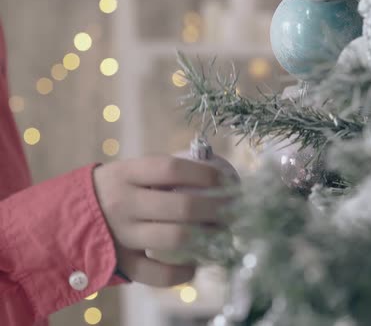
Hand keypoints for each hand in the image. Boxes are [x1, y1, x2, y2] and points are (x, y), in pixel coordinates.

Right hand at [93, 156, 229, 286]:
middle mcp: (123, 203)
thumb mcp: (128, 172)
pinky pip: (156, 274)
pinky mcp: (120, 263)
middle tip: (233, 210)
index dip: (203, 173)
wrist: (63, 220)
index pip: (171, 169)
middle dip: (216, 208)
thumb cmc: (112, 191)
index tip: (224, 179)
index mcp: (126, 174)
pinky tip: (195, 264)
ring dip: (207, 237)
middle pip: (181, 206)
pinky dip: (181, 273)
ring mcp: (121, 235)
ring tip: (222, 233)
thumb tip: (214, 173)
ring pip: (175, 238)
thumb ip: (161, 174)